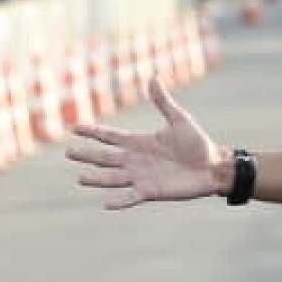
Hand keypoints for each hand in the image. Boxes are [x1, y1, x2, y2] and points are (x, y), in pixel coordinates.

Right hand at [67, 79, 226, 208]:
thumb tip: (154, 76)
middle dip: (87, 155)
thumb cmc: (197, 143)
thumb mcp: (179, 119)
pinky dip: (120, 201)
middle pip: (105, 157)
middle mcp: (135, 160)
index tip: (73, 128)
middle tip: (68, 153)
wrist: (213, 166)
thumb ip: (163, 101)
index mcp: (139, 142)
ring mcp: (141, 176)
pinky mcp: (151, 191)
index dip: (92, 132)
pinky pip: (131, 197)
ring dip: (97, 179)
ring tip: (80, 178)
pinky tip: (106, 204)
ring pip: (113, 178)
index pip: (109, 136)